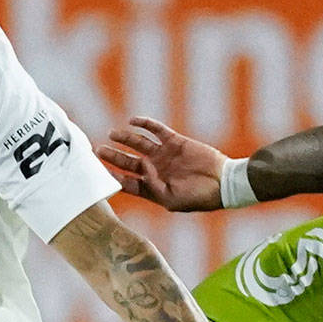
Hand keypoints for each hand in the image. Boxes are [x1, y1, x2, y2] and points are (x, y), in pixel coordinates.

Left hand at [98, 117, 227, 210]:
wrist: (223, 182)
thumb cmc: (199, 197)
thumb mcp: (173, 200)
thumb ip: (154, 188)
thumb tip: (142, 172)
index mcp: (153, 188)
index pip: (128, 182)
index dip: (114, 177)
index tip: (101, 172)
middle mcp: (156, 171)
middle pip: (129, 162)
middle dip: (114, 156)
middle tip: (99, 150)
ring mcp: (165, 155)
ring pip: (139, 144)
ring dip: (125, 138)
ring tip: (112, 134)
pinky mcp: (175, 142)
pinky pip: (156, 130)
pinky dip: (145, 124)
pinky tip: (133, 121)